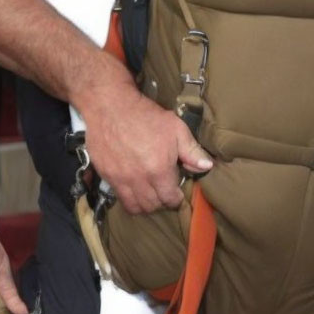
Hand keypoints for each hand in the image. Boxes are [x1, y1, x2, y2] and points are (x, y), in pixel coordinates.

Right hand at [77, 63, 211, 214]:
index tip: (176, 192)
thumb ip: (192, 150)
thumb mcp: (175, 128)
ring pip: (135, 207)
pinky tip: (134, 189)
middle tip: (163, 191)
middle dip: (161, 201)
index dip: (175, 198)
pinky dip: (129, 199)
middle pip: (153, 205)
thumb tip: (206, 166)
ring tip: (149, 194)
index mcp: (159, 169)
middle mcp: (139, 179)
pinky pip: (120, 198)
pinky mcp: (106, 176)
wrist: (110, 106)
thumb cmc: (145, 115)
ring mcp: (120, 179)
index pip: (170, 198)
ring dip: (145, 204)